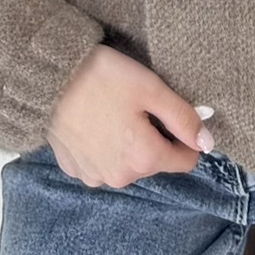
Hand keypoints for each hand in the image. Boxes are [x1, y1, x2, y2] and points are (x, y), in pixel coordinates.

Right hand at [46, 42, 213, 187]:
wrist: (47, 77)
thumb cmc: (102, 78)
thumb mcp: (151, 88)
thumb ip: (183, 118)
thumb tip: (208, 142)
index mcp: (144, 158)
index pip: (186, 160)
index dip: (185, 135)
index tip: (169, 111)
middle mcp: (120, 178)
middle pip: (154, 161)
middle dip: (153, 136)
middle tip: (136, 104)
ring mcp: (94, 176)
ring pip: (128, 163)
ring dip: (127, 143)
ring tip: (112, 110)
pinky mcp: (74, 169)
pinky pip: (101, 162)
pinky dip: (103, 146)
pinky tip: (93, 120)